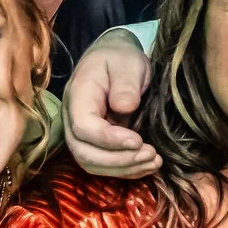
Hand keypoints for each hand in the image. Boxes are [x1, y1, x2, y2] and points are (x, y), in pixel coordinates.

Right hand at [67, 29, 161, 176]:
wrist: (114, 58)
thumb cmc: (120, 58)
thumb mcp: (127, 62)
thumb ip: (125, 84)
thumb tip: (124, 108)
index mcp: (78, 96)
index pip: (84, 127)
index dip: (109, 140)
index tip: (138, 140)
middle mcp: (73, 119)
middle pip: (84, 153)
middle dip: (118, 160)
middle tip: (150, 154)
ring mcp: (82, 133)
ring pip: (92, 163)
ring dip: (124, 169)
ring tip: (154, 162)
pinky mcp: (95, 142)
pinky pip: (103, 164)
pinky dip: (125, 170)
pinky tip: (148, 165)